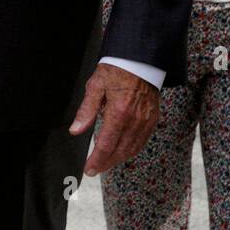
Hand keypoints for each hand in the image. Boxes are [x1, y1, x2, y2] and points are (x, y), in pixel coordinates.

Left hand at [69, 62, 159, 176]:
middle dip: (107, 163)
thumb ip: (86, 110)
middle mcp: (135, 120)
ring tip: (105, 163)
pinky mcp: (153, 120)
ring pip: (133, 149)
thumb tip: (76, 130)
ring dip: (118, 159)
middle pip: (120, 151)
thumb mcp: (95, 86)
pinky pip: (142, 141)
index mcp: (119, 112)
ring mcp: (146, 121)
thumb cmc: (116, 70)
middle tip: (94, 169)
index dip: (97, 160)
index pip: (107, 144)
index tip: (89, 169)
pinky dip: (131, 150)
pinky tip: (121, 151)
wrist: (141, 61)